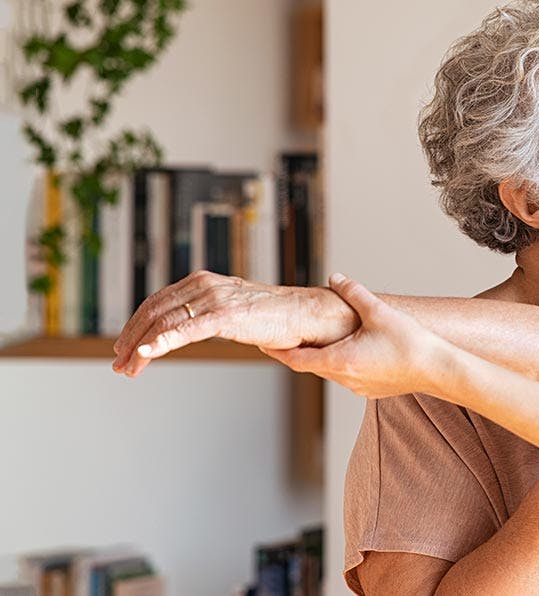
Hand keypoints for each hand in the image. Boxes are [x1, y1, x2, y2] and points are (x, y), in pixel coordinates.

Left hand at [112, 270, 355, 375]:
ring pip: (164, 323)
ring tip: (129, 369)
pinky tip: (146, 354)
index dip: (136, 326)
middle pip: (154, 312)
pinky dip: (161, 342)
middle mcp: (204, 285)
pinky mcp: (226, 315)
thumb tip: (189, 331)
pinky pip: (185, 330)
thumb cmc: (275, 318)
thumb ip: (209, 315)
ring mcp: (215, 298)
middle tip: (119, 364)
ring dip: (141, 348)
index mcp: (203, 281)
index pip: (157, 302)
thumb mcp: (233, 312)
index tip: (125, 348)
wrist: (307, 315)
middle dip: (131, 340)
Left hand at [261, 273, 446, 398]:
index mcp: (339, 360)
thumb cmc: (410, 344)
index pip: (295, 359)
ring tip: (322, 341)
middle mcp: (345, 378)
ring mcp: (359, 387)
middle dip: (299, 351)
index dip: (277, 351)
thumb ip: (353, 292)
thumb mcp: (378, 311)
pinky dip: (343, 363)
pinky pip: (349, 376)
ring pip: (331, 371)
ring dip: (324, 357)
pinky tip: (354, 350)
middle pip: (312, 365)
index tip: (263, 344)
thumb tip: (336, 278)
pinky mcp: (372, 390)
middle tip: (288, 337)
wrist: (438, 370)